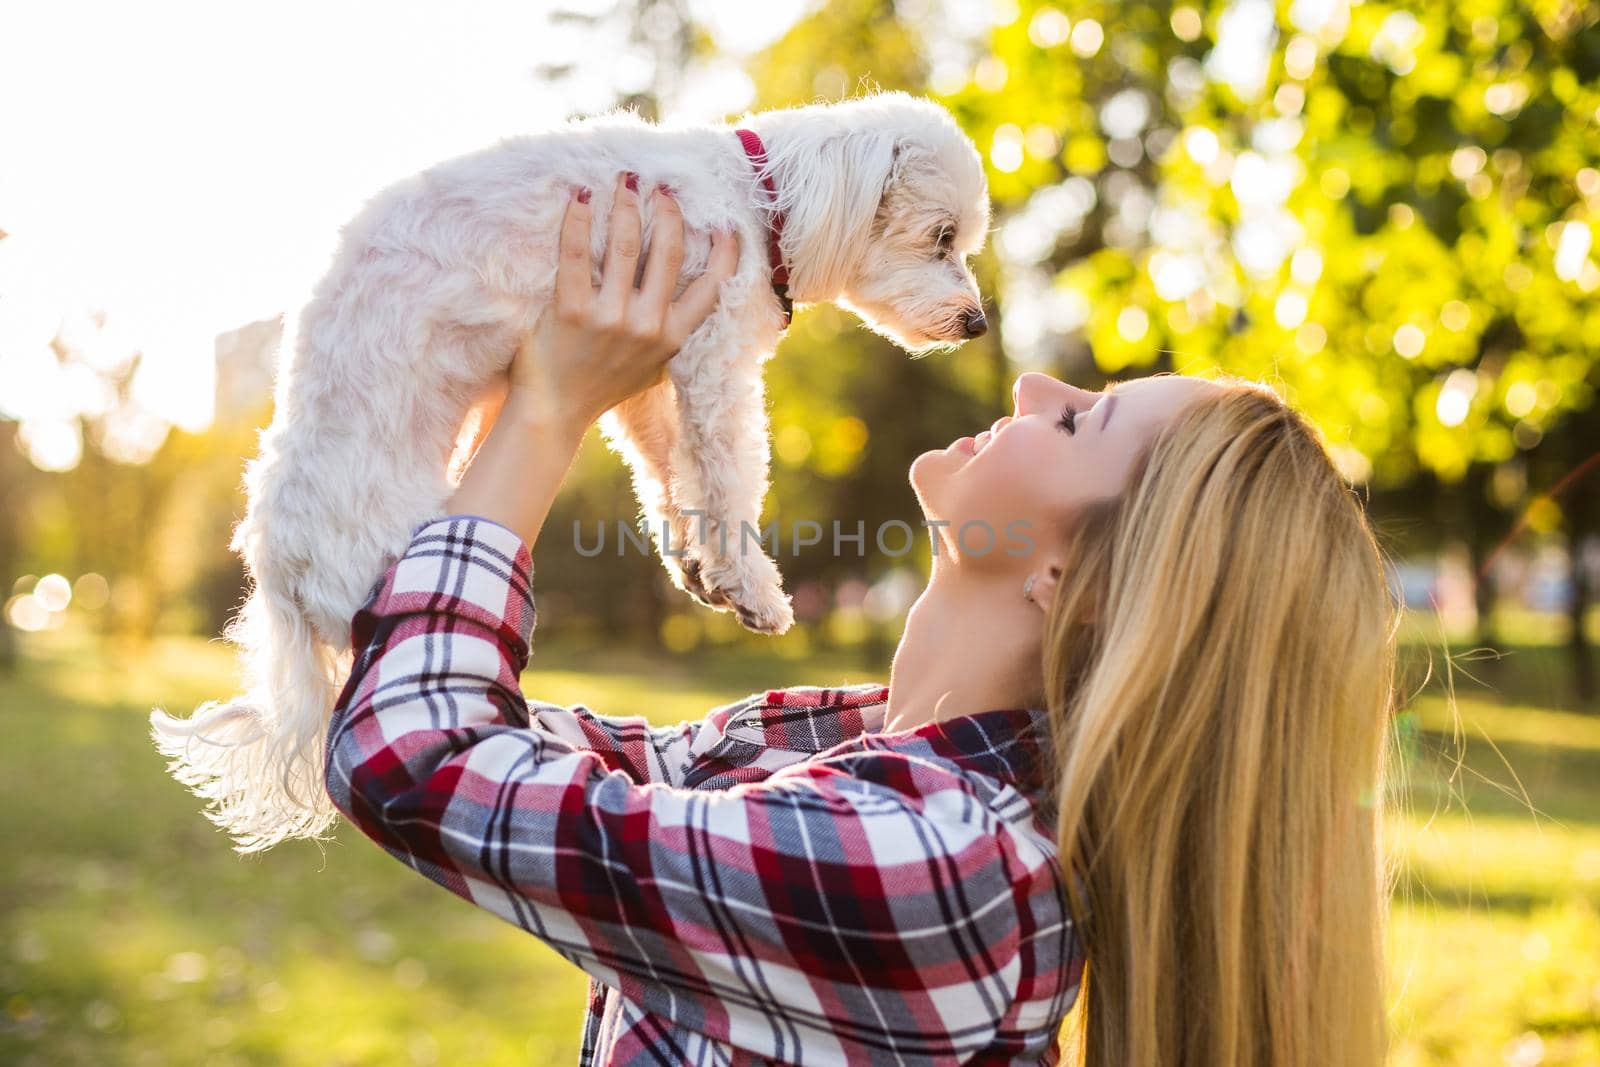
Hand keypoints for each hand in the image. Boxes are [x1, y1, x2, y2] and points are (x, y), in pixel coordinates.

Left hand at [498, 171, 739, 436]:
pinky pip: (576, 253)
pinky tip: (581, 197)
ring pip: (626, 245)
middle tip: (660, 187)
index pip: (710, 288)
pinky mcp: (570, 310)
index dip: (723, 253)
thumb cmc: (602, 386)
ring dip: (627, 205)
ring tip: (624, 180)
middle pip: (668, 252)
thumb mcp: (651, 366)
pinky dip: (579, 220)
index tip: (725, 225)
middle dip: (667, 212)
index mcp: (671, 338)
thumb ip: (668, 333)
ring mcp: (609, 317)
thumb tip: (687, 294)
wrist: (554, 413)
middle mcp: (646, 326)